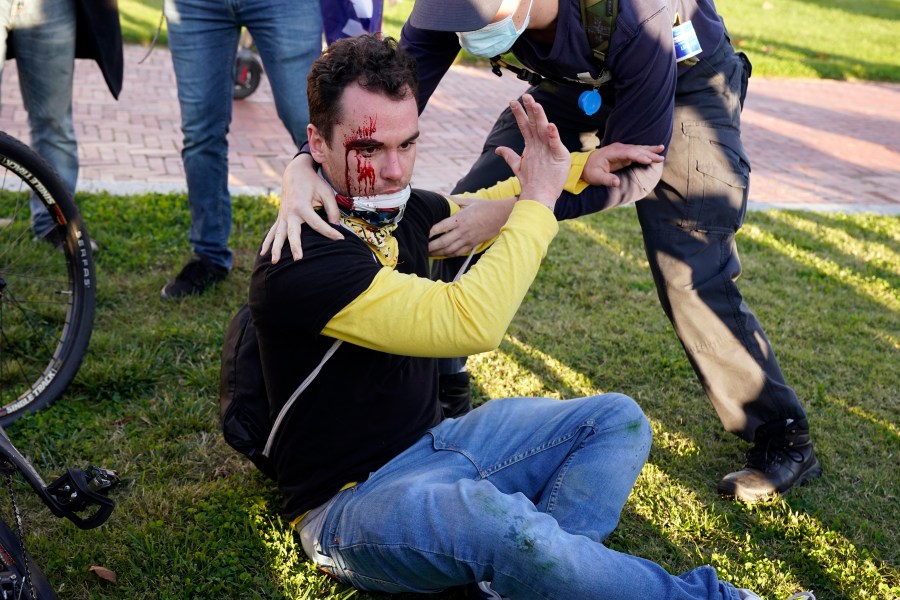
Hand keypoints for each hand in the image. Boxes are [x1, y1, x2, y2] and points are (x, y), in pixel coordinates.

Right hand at [260, 154, 342, 262]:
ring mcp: (283, 216)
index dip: (330, 232)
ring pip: (278, 235)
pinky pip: (273, 232)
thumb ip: (333, 209)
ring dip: (276, 249)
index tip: (341, 239)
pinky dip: (267, 242)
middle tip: (298, 259)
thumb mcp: (326, 192)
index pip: (317, 223)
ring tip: (274, 262)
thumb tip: (336, 226)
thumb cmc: (313, 183)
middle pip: (292, 233)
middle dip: (295, 246)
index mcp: (302, 206)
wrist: (295, 173)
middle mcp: (290, 213)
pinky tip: (263, 254)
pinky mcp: (280, 218)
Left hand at [428, 197, 515, 256]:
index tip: (421, 234)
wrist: (502, 216)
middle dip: (430, 246)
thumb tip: (438, 194)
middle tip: (420, 247)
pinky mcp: (472, 244)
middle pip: (442, 242)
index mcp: (460, 219)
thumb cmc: (484, 207)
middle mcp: (462, 231)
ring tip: (428, 253)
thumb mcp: (468, 201)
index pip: (440, 227)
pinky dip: (448, 255)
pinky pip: (458, 252)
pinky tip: (441, 255)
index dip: (429, 232)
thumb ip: (452, 199)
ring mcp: (468, 239)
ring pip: (449, 250)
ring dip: (437, 253)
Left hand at [495, 94, 569, 210]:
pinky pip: (555, 145)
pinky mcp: (559, 157)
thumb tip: (498, 149)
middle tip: (525, 96)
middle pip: (535, 123)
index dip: (519, 114)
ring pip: (544, 130)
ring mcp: (550, 149)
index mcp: (532, 145)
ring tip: (536, 105)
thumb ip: (509, 156)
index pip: (525, 125)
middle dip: (530, 110)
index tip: (512, 102)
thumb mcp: (518, 166)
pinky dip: (553, 136)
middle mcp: (541, 144)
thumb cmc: (531, 181)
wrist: (540, 196)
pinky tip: (550, 127)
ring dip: (540, 117)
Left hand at [582, 143, 664, 186]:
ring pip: (638, 149)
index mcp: (612, 152)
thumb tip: (617, 183)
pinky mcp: (624, 153)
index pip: (628, 153)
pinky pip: (637, 151)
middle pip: (636, 149)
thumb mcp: (596, 177)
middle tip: (660, 158)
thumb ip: (606, 180)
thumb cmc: (590, 171)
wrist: (585, 165)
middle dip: (649, 153)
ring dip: (650, 150)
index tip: (648, 160)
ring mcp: (622, 149)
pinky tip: (655, 150)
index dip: (638, 156)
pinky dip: (646, 151)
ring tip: (662, 149)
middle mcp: (618, 148)